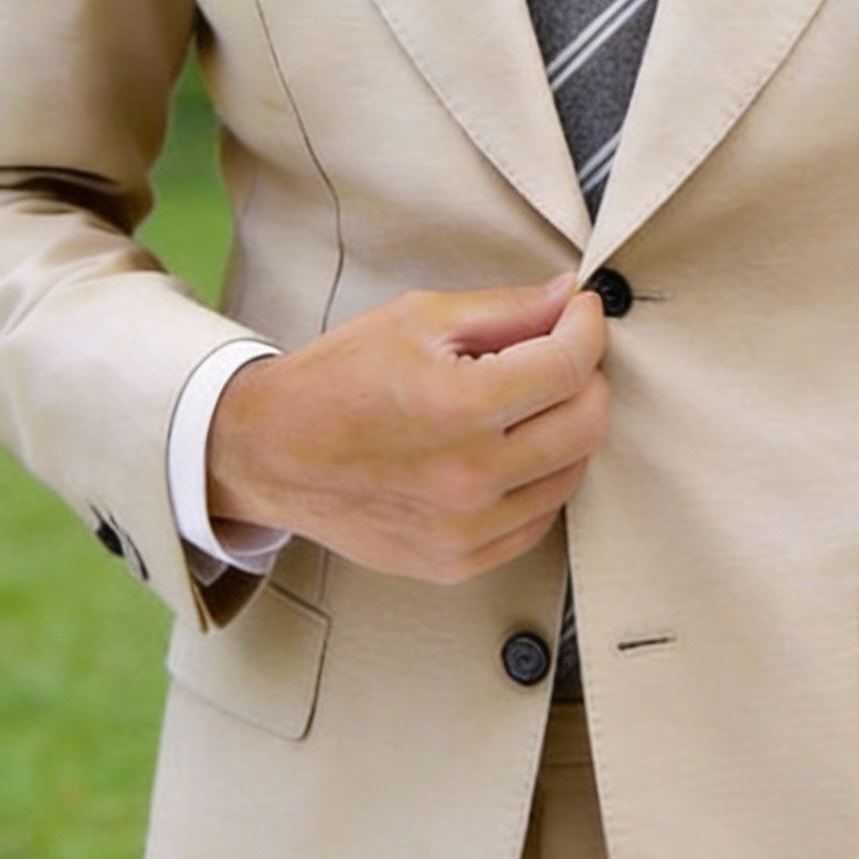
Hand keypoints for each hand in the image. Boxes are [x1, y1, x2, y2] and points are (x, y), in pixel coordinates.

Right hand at [205, 272, 608, 584]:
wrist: (271, 455)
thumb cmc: (336, 381)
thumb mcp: (416, 320)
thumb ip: (504, 310)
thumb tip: (568, 297)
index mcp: (459, 406)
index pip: (570, 364)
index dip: (587, 327)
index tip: (580, 313)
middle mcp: (469, 476)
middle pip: (587, 424)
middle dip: (587, 376)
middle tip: (559, 354)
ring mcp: (466, 528)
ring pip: (570, 475)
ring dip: (566, 431)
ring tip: (527, 404)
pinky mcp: (458, 561)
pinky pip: (537, 521)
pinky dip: (538, 482)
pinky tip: (508, 453)